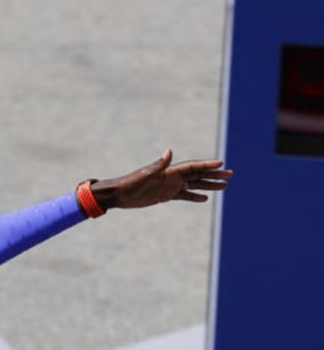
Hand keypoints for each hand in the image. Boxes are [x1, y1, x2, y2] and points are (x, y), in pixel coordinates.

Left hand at [92, 150, 232, 209]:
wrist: (118, 194)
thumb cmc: (130, 183)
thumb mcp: (145, 175)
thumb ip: (158, 164)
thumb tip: (169, 151)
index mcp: (169, 171)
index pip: (193, 167)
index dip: (207, 165)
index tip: (222, 163)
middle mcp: (172, 177)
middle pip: (198, 175)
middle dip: (214, 175)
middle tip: (231, 175)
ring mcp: (170, 186)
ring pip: (194, 185)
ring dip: (209, 185)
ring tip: (225, 186)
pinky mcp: (165, 195)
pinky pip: (184, 196)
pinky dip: (194, 197)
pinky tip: (205, 199)